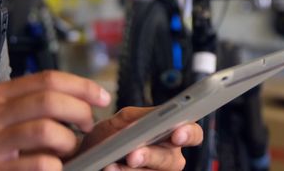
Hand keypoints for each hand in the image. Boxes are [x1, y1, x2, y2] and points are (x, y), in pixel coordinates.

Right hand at [0, 70, 112, 169]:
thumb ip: (20, 101)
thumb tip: (68, 99)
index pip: (47, 79)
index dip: (81, 85)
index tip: (100, 96)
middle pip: (50, 101)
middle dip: (80, 111)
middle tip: (89, 124)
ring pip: (46, 130)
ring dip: (69, 140)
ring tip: (71, 148)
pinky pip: (37, 163)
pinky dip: (54, 164)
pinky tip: (56, 166)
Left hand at [73, 107, 202, 170]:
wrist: (90, 155)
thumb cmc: (111, 136)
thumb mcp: (123, 120)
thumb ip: (139, 118)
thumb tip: (149, 121)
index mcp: (172, 135)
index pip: (193, 134)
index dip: (189, 133)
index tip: (177, 133)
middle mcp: (170, 158)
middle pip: (171, 161)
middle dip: (151, 157)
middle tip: (134, 155)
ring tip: (111, 166)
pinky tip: (110, 169)